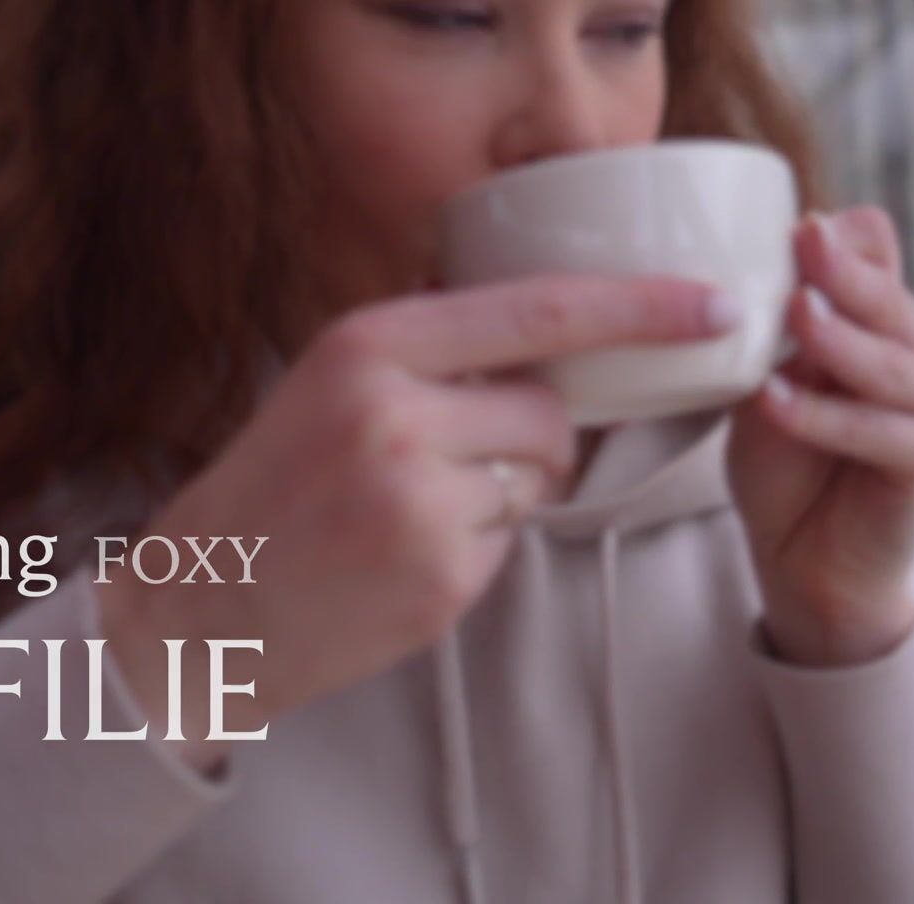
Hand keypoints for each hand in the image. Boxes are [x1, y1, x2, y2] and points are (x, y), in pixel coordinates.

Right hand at [98, 273, 739, 768]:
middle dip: (535, 437)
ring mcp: (418, 499)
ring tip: (414, 510)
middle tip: (460, 460)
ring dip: (505, 493)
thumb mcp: (330, 378)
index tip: (716, 305)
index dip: (641, 305)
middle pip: (550, 411)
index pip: (541, 309)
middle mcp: (393, 411)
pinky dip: (478, 548)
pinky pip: (511, 542)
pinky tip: (405, 556)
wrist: (198, 608)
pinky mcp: (439, 576)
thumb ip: (432, 344)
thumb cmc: (273, 487)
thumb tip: (546, 315)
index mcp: (369, 342)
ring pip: (539, 478)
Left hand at [727, 207, 913, 666]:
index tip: (801, 224)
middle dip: (844, 277)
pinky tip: (775, 399)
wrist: (803, 561)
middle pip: (894, 306)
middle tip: (804, 242)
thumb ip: (795, 319)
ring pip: (894, 366)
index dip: (844, 247)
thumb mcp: (773, 376)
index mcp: (896, 327)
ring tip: (795, 315)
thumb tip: (816, 226)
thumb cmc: (787, 465)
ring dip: (841, 342)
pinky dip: (826, 417)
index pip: (881, 265)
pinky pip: (882, 432)